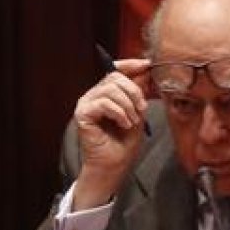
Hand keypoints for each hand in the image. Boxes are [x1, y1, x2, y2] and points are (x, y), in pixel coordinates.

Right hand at [73, 58, 150, 208]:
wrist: (113, 165)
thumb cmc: (124, 143)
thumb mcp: (137, 113)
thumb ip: (138, 92)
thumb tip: (145, 71)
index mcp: (106, 93)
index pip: (115, 70)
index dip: (130, 64)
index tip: (147, 65)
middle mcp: (93, 95)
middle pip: (115, 77)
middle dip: (134, 91)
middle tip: (142, 109)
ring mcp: (86, 103)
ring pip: (110, 89)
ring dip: (128, 105)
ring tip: (132, 121)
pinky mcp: (82, 114)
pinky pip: (104, 102)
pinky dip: (119, 112)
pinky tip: (123, 124)